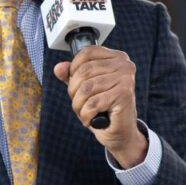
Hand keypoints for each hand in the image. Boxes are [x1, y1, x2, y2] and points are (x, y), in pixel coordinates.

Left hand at [53, 45, 146, 167]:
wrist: (120, 132)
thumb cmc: (104, 108)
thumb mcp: (85, 88)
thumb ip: (72, 75)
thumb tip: (59, 68)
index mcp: (117, 58)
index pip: (88, 52)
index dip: (74, 67)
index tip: (74, 82)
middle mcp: (124, 65)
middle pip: (84, 71)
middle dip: (74, 91)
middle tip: (79, 103)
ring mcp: (126, 79)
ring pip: (86, 88)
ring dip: (79, 105)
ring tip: (84, 112)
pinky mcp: (124, 95)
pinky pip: (93, 103)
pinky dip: (86, 115)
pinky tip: (90, 119)